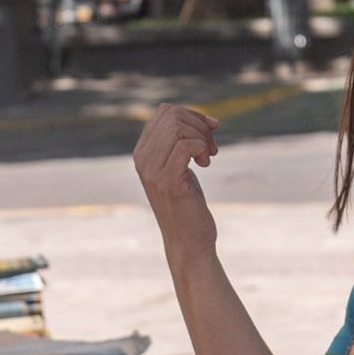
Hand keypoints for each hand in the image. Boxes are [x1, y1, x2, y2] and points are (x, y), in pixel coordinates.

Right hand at [132, 106, 220, 259]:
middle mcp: (142, 159)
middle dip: (199, 124)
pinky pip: (186, 145)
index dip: (193, 115)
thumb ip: (182, 145)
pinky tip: (206, 164)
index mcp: (142, 153)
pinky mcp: (168, 182)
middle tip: (211, 147)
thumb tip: (208, 119)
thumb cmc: (188, 206)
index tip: (210, 131)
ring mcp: (153, 171)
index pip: (165, 111)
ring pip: (178, 127)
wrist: (189, 243)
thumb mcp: (181, 169)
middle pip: (172, 115)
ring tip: (209, 156)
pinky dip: (202, 148)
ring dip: (202, 137)